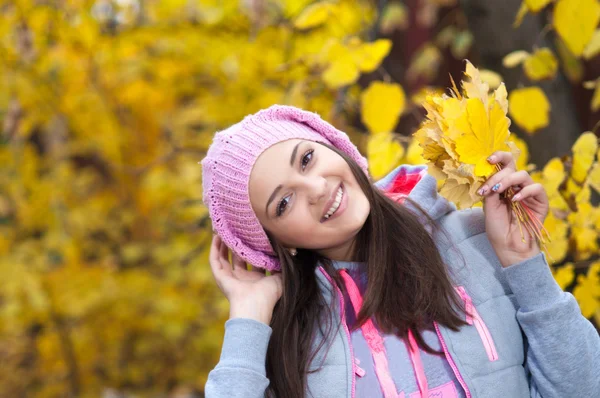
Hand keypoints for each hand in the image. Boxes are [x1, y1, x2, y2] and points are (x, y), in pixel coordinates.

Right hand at [209, 235, 282, 324]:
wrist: (255, 306)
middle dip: (237, 244)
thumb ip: (282, 265)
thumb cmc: (269, 295)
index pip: (253, 260)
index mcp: (256, 279)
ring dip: (223, 245)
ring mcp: (230, 279)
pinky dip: (214, 249)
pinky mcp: (220, 278)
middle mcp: (243, 278)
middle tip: (238, 230)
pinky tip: (216, 237)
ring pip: (224, 258)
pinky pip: (215, 261)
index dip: (253, 248)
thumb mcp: (279, 277)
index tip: (254, 235)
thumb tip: (290, 252)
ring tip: (224, 230)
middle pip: (237, 258)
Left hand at [478, 151, 548, 267]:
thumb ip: (490, 189)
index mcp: (502, 185)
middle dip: (500, 167)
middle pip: (513, 165)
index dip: (498, 158)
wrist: (509, 246)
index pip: (502, 166)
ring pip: (522, 175)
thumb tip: (490, 174)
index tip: (487, 159)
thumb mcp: (488, 206)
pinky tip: (514, 200)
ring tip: (498, 191)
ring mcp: (528, 193)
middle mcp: (515, 186)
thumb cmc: (497, 228)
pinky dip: (524, 191)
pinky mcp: (540, 201)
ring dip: (508, 180)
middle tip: (491, 177)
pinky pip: (536, 188)